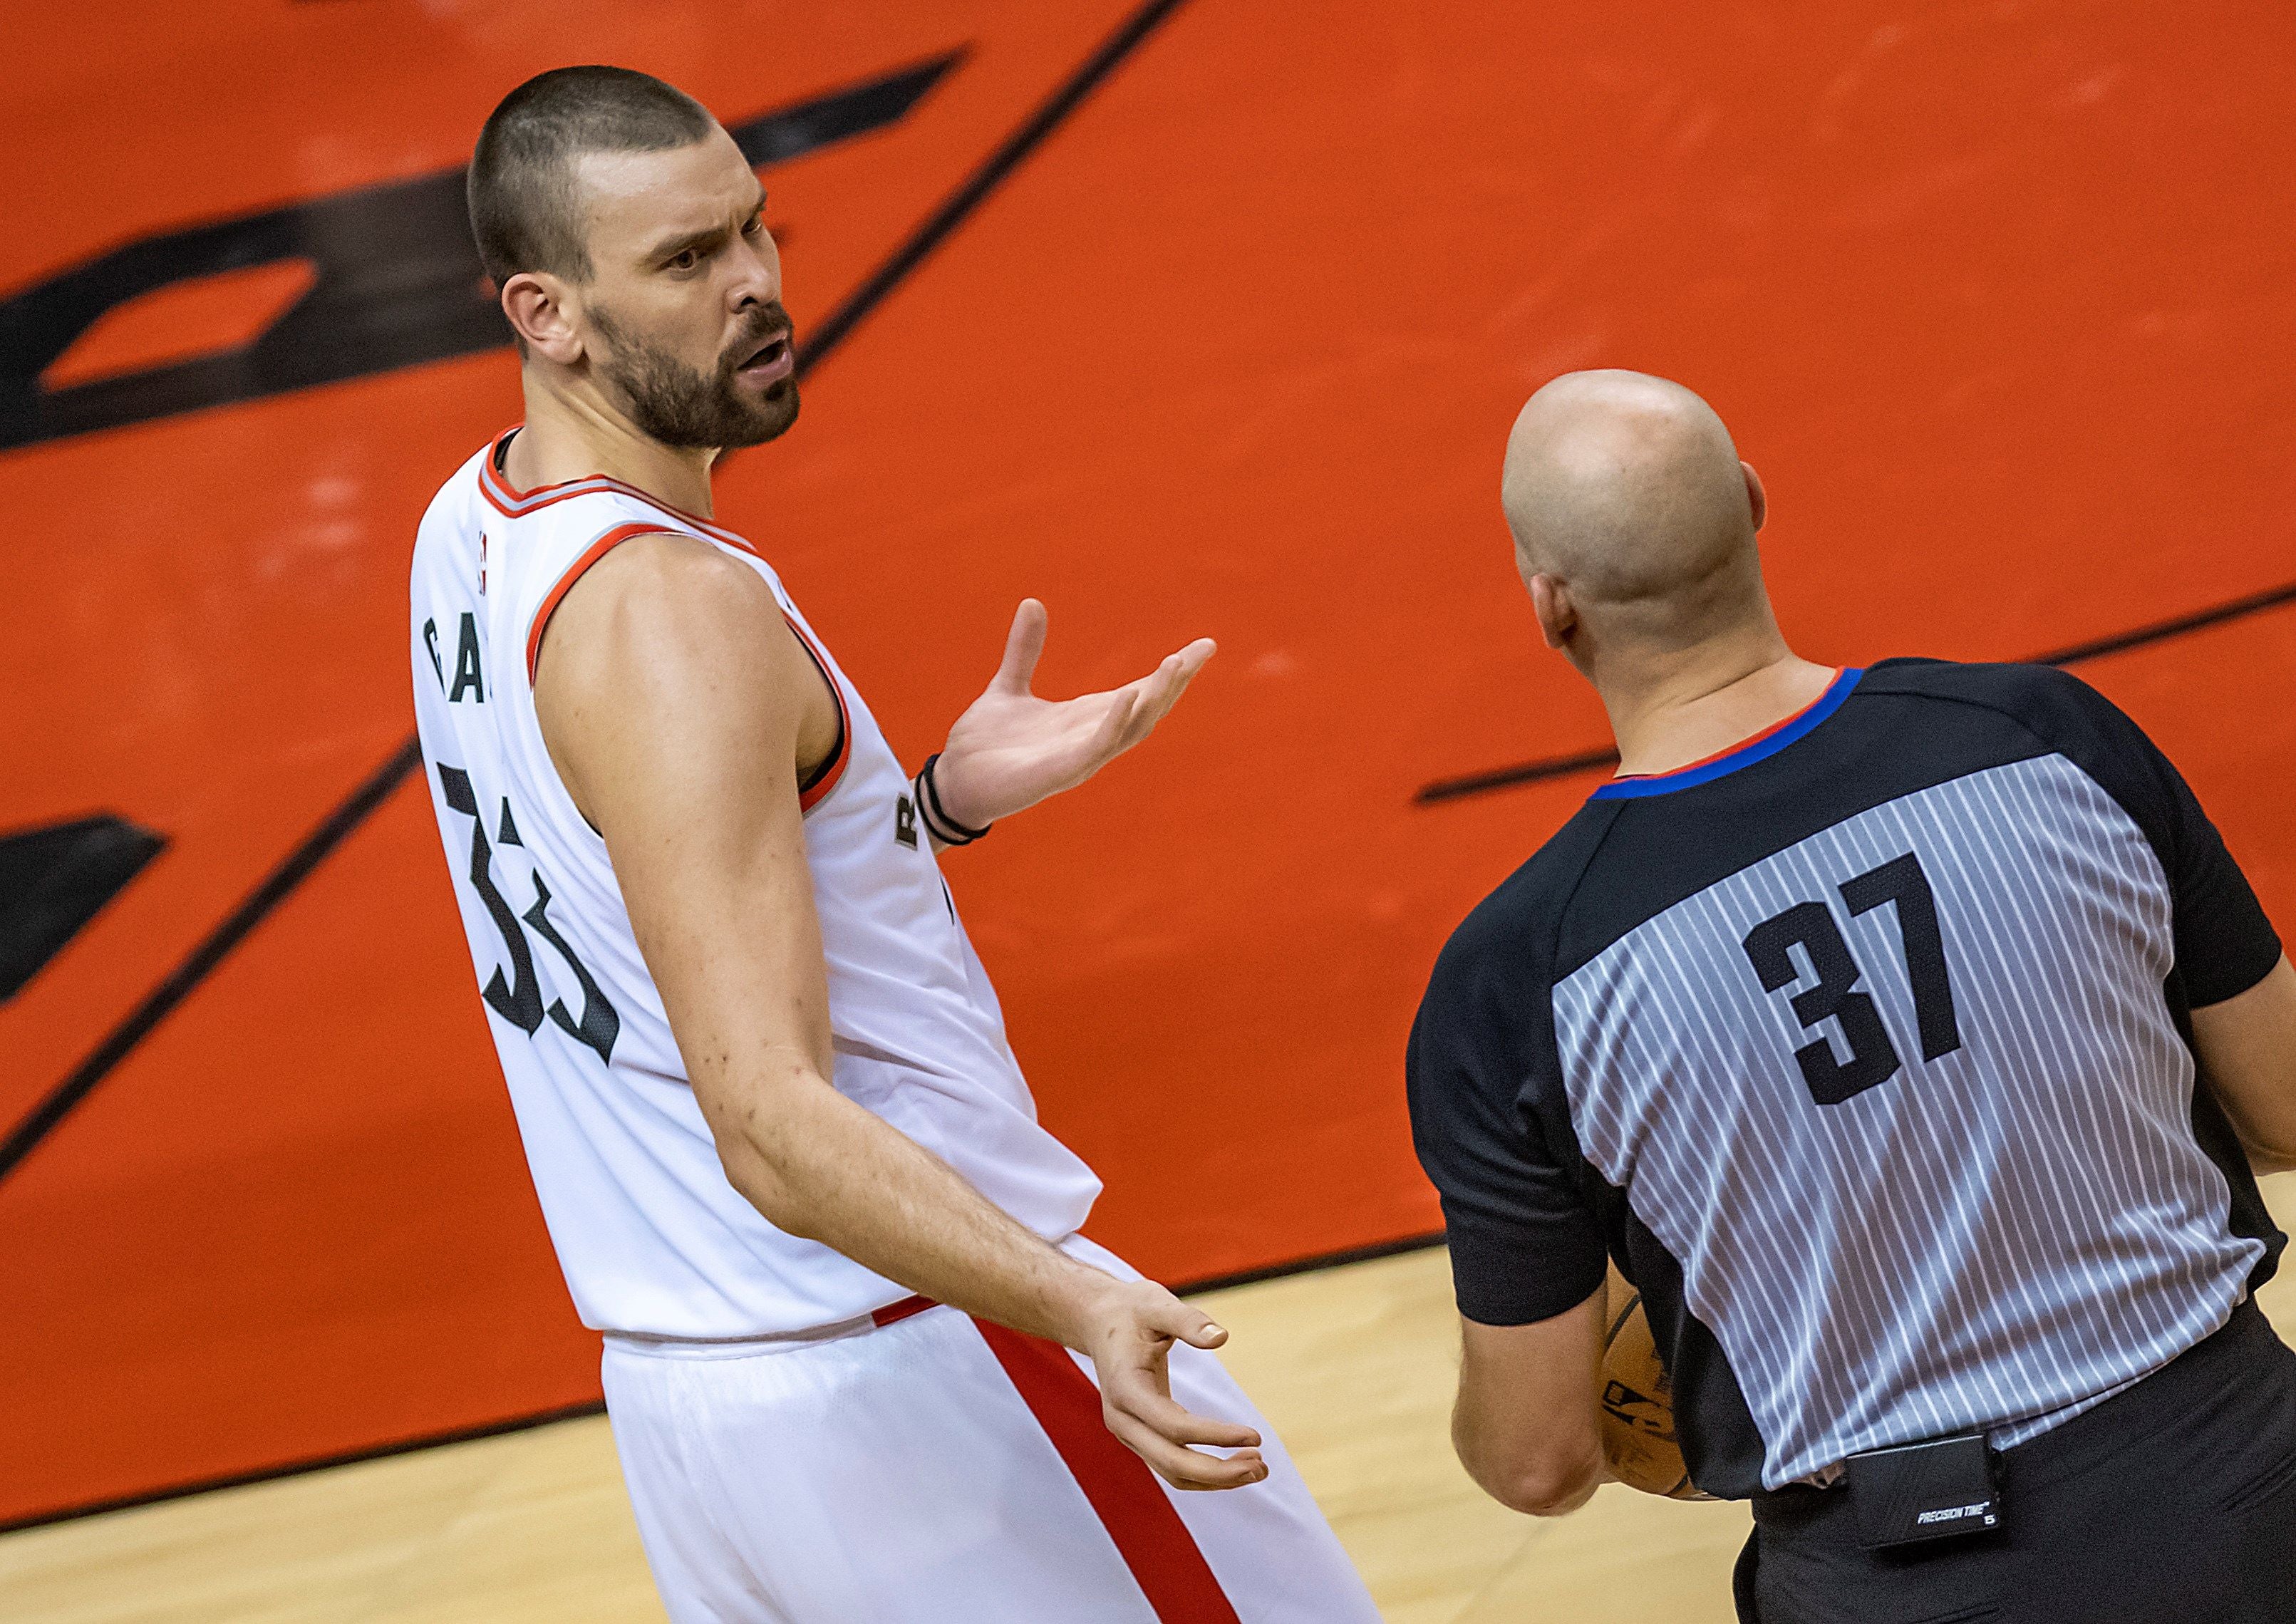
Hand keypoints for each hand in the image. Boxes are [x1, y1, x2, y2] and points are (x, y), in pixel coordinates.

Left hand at [931, 599, 1214, 830]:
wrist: (954, 781)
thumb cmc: (985, 744)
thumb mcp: (1009, 686)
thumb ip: (1024, 650)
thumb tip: (1032, 602)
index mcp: (1085, 719)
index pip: (1139, 692)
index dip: (1171, 671)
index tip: (1203, 646)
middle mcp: (1091, 739)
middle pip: (1147, 710)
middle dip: (1175, 682)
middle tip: (1200, 651)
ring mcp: (1080, 758)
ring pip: (1132, 729)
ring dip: (1155, 699)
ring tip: (1175, 665)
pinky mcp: (1060, 773)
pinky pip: (1097, 748)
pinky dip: (1115, 723)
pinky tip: (1127, 697)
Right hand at [1069, 1276, 1267, 1490]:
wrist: (1099, 1321)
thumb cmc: (1132, 1311)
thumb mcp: (1157, 1305)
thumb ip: (1188, 1321)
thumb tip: (1222, 1337)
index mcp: (1125, 1388)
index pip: (1173, 1426)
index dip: (1215, 1436)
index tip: (1255, 1435)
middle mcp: (1122, 1419)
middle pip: (1172, 1463)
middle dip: (1219, 1472)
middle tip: (1262, 1466)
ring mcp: (1128, 1432)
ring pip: (1172, 1472)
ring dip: (1215, 1479)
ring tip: (1258, 1469)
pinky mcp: (1140, 1435)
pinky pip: (1172, 1465)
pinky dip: (1204, 1472)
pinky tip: (1236, 1464)